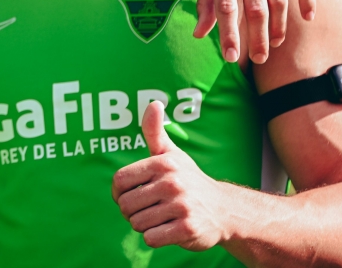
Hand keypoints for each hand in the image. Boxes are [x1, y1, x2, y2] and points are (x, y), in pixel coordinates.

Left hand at [112, 102, 232, 250]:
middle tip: (147, 210)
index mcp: (163, 163)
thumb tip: (154, 103)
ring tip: (159, 218)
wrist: (224, 210)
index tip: (129, 195)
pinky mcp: (188, 228)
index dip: (118, 192)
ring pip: (137, 223)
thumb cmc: (188, 180)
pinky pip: (151, 238)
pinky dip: (154, 238)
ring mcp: (181, 206)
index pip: (119, 181)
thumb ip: (155, 131)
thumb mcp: (171, 154)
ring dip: (143, 226)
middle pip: (126, 204)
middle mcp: (172, 182)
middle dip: (131, 212)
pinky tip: (168, 230)